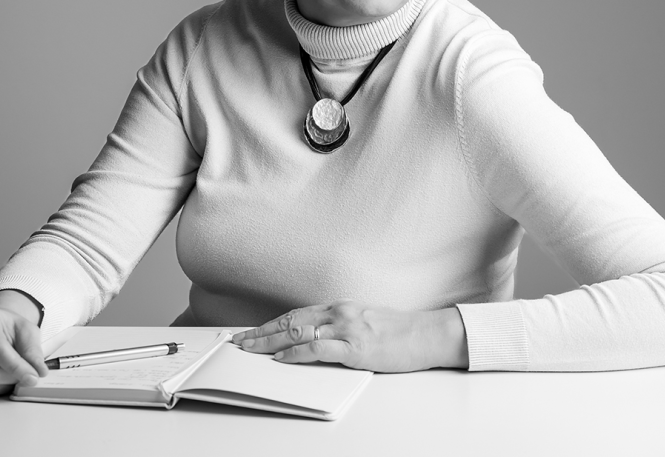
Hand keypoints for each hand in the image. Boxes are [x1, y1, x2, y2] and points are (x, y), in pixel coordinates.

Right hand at [0, 302, 47, 394]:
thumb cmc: (8, 326)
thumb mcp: (26, 330)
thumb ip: (33, 350)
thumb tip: (39, 371)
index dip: (16, 365)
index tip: (33, 377)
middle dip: (14, 377)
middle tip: (29, 375)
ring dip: (6, 384)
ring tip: (15, 371)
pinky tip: (1, 373)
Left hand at [231, 301, 468, 372]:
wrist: (425, 334)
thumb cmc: (398, 330)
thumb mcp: (364, 320)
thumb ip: (339, 326)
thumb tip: (315, 338)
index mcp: (340, 306)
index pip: (296, 313)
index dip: (271, 323)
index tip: (253, 331)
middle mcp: (338, 312)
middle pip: (290, 320)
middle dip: (261, 332)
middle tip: (239, 341)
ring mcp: (346, 328)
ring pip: (297, 332)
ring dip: (269, 342)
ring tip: (250, 349)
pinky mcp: (354, 347)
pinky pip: (317, 348)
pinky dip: (295, 353)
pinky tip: (281, 358)